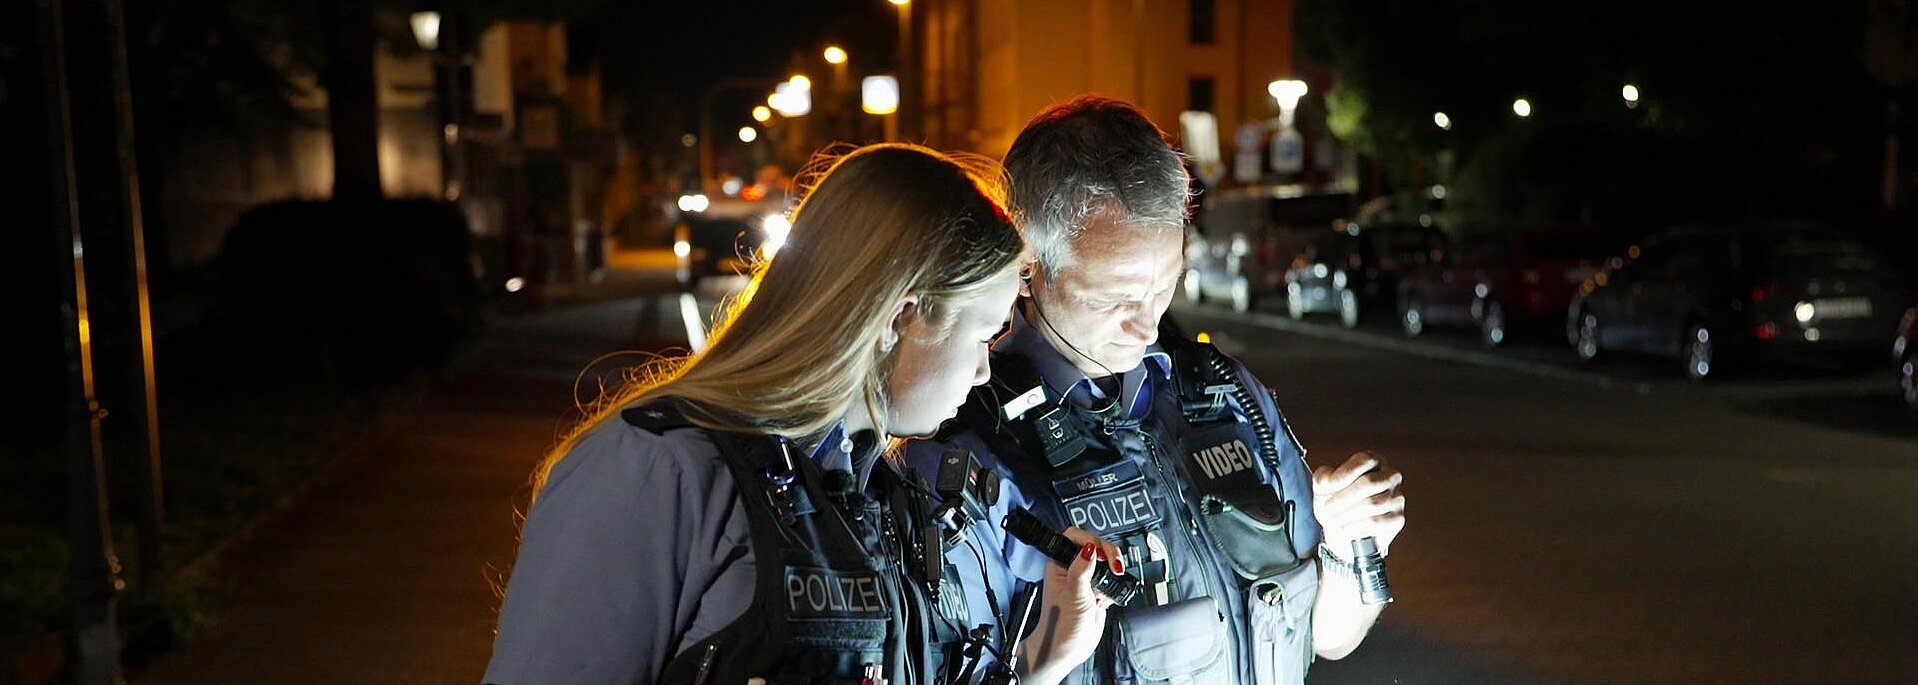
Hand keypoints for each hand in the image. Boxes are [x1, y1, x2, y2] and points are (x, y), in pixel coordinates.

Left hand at [1018, 527, 1119, 684]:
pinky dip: (1115, 585)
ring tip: (1114, 579)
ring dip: (1113, 569)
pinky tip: (1108, 597)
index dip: (1089, 540)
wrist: (1068, 650)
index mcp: (1059, 564)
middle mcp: (1072, 569)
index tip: (1100, 553)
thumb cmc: (1060, 626)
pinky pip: (1111, 579)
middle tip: (1114, 567)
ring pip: (1105, 561)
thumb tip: (1089, 548)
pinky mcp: (1097, 591)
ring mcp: (1086, 580)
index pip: (1074, 538)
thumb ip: (1081, 570)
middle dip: (1108, 553)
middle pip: (1094, 546)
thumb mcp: (1073, 596)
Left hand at [1311, 451, 1405, 554]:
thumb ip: (1324, 478)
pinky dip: (1355, 528)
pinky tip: (1344, 530)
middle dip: (1342, 499)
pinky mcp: (1397, 518)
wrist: (1342, 529)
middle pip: (1368, 483)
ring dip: (1346, 515)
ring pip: (1372, 504)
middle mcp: (1390, 476)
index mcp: (1373, 461)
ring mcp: (1397, 497)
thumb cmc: (1335, 502)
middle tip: (1326, 510)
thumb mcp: (1323, 485)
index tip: (1325, 489)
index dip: (1344, 474)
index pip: (1364, 460)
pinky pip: (1376, 522)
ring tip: (1332, 521)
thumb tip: (1329, 481)